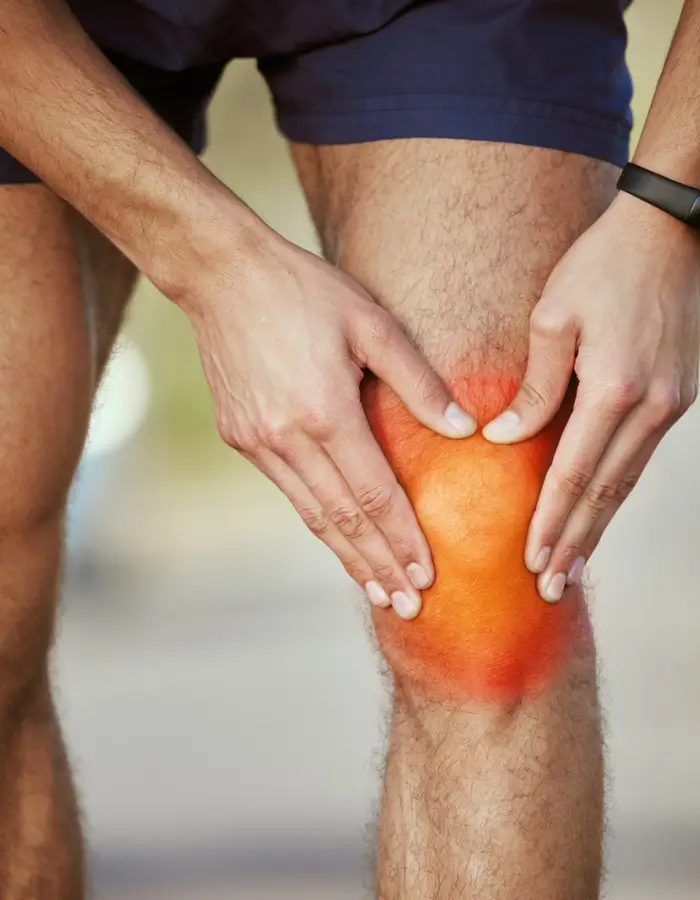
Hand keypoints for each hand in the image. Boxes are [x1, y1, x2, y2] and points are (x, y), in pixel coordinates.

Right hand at [181, 227, 475, 618]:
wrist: (222, 275)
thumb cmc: (306, 290)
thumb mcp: (372, 323)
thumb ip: (419, 382)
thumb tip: (464, 431)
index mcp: (325, 410)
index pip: (374, 494)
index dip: (403, 538)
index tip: (428, 576)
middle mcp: (286, 438)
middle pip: (342, 519)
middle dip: (379, 566)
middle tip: (408, 606)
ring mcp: (257, 442)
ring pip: (311, 514)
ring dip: (347, 556)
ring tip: (378, 591)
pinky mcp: (240, 437)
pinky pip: (288, 491)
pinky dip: (318, 522)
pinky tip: (339, 539)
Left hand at [482, 192, 699, 601]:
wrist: (670, 232)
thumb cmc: (603, 266)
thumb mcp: (552, 319)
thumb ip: (532, 388)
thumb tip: (504, 441)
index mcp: (613, 389)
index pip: (573, 475)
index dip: (550, 522)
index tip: (531, 560)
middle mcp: (650, 407)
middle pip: (606, 493)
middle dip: (576, 544)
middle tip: (551, 587)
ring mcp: (673, 405)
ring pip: (628, 482)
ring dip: (598, 526)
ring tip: (573, 565)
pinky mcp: (680, 397)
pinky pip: (640, 458)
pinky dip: (617, 492)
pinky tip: (599, 512)